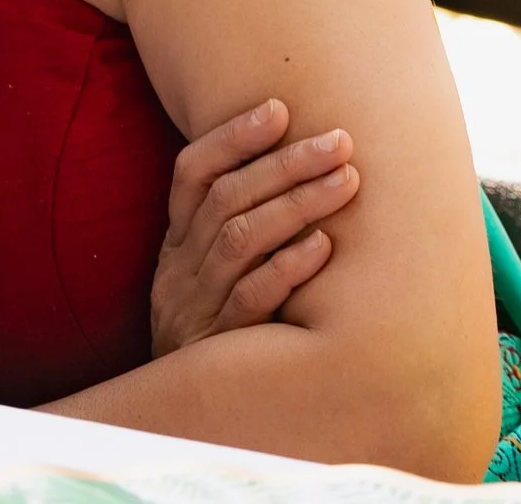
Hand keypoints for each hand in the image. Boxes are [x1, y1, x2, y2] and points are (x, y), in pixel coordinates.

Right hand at [151, 98, 358, 355]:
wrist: (175, 412)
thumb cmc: (206, 330)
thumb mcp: (201, 276)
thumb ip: (230, 230)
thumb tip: (290, 169)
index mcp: (174, 241)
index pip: (190, 173)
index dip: (231, 138)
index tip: (279, 108)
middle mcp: (180, 265)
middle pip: (226, 199)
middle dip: (284, 164)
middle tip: (338, 141)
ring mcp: (195, 302)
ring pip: (240, 239)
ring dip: (295, 204)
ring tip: (346, 179)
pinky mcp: (218, 342)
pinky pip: (252, 300)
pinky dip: (287, 269)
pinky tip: (323, 247)